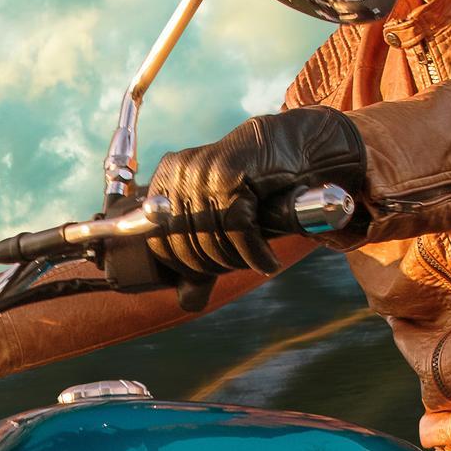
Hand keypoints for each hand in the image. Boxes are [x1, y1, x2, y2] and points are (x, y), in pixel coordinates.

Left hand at [143, 107, 367, 279]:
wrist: (290, 147)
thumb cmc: (252, 187)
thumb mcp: (220, 224)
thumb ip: (200, 261)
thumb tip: (187, 303)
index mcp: (165, 180)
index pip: (160, 245)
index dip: (187, 269)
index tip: (213, 274)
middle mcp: (179, 173)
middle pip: (187, 245)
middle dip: (216, 266)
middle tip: (240, 266)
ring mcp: (202, 172)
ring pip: (212, 239)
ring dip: (237, 261)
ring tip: (256, 260)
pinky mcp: (231, 176)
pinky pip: (236, 229)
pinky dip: (254, 253)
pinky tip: (267, 261)